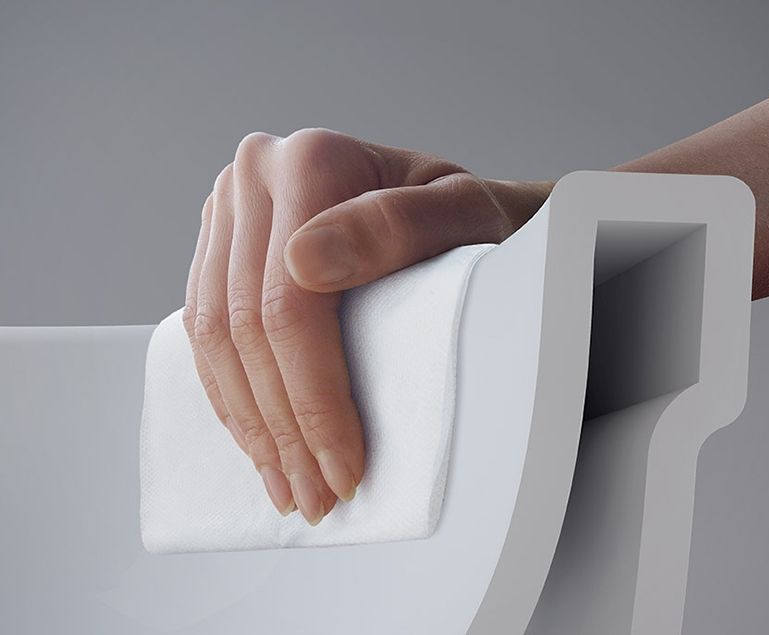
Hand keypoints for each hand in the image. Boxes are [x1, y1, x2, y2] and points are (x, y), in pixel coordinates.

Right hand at [183, 128, 552, 523]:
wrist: (446, 206)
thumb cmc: (465, 220)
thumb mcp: (460, 213)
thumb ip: (397, 225)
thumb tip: (305, 263)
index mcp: (309, 161)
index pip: (290, 304)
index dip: (313, 399)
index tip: (344, 466)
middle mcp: (254, 178)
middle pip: (247, 328)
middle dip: (283, 428)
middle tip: (316, 495)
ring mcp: (230, 212)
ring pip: (214, 338)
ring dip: (251, 424)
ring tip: (286, 485)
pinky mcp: (220, 246)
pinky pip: (203, 331)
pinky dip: (231, 394)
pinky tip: (257, 440)